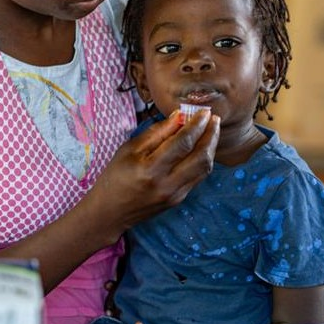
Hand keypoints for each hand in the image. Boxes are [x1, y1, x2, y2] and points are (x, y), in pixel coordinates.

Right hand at [88, 108, 219, 240]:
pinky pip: (198, 177)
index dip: (196, 125)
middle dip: (210, 134)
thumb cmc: (115, 176)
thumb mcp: (128, 149)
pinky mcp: (178, 200)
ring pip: (204, 168)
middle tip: (213, 118)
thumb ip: (156, 133)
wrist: (110, 212)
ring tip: (211, 130)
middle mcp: (166, 184)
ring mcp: (175, 194)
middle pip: (200, 156)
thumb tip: (179, 116)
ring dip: (210, 147)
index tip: (204, 111)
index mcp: (150, 169)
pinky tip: (202, 147)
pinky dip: (203, 159)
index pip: (182, 143)